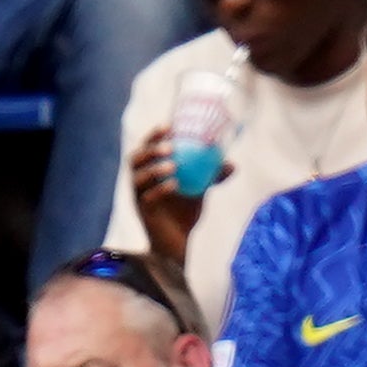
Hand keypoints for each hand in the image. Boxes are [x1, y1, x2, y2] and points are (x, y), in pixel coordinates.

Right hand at [129, 126, 218, 260]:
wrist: (178, 241)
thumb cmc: (185, 211)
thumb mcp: (200, 190)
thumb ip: (211, 176)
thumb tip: (231, 164)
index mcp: (150, 171)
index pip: (146, 148)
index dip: (154, 136)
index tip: (169, 125)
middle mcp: (140, 181)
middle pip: (135, 159)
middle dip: (151, 150)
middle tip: (170, 146)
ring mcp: (139, 196)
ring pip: (138, 177)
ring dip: (154, 168)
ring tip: (173, 165)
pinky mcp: (143, 212)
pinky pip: (148, 198)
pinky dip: (160, 189)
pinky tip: (174, 184)